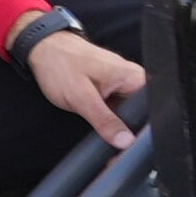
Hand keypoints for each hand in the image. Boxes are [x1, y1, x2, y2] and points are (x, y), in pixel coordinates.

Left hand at [29, 25, 148, 146]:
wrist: (44, 49)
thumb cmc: (61, 65)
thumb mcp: (81, 98)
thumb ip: (105, 121)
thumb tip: (126, 141)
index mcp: (133, 76)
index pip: (151, 110)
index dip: (143, 132)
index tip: (129, 147)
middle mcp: (132, 79)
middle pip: (142, 114)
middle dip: (129, 132)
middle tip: (114, 147)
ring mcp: (122, 84)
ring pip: (129, 114)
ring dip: (118, 127)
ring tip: (107, 134)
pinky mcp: (112, 89)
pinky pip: (118, 109)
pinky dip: (110, 119)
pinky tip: (103, 127)